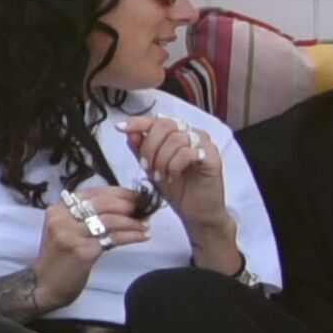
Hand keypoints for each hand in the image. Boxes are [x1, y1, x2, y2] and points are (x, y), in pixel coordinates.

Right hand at [28, 178, 146, 310]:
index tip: (136, 196)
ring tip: (145, 225)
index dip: (117, 192)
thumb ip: (85, 218)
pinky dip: (132, 236)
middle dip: (127, 204)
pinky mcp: (82, 252)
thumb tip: (122, 206)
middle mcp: (61, 218)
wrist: (46, 284)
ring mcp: (70, 235)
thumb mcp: (67, 231)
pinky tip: (143, 236)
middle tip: (145, 209)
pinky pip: (113, 239)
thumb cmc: (60, 258)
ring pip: (109, 220)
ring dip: (133, 222)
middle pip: (101, 204)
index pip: (92, 193)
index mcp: (58, 210)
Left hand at [122, 114, 232, 249]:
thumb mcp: (151, 167)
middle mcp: (193, 134)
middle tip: (146, 166)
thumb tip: (128, 131)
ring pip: (175, 139)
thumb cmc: (176, 188)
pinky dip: (174, 165)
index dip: (137, 122)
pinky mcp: (213, 158)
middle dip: (149, 146)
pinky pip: (188, 152)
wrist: (196, 212)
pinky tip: (173, 176)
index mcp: (178, 133)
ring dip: (161, 159)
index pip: (156, 120)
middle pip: (165, 125)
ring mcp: (205, 145)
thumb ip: (140, 149)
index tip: (120, 128)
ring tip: (160, 175)